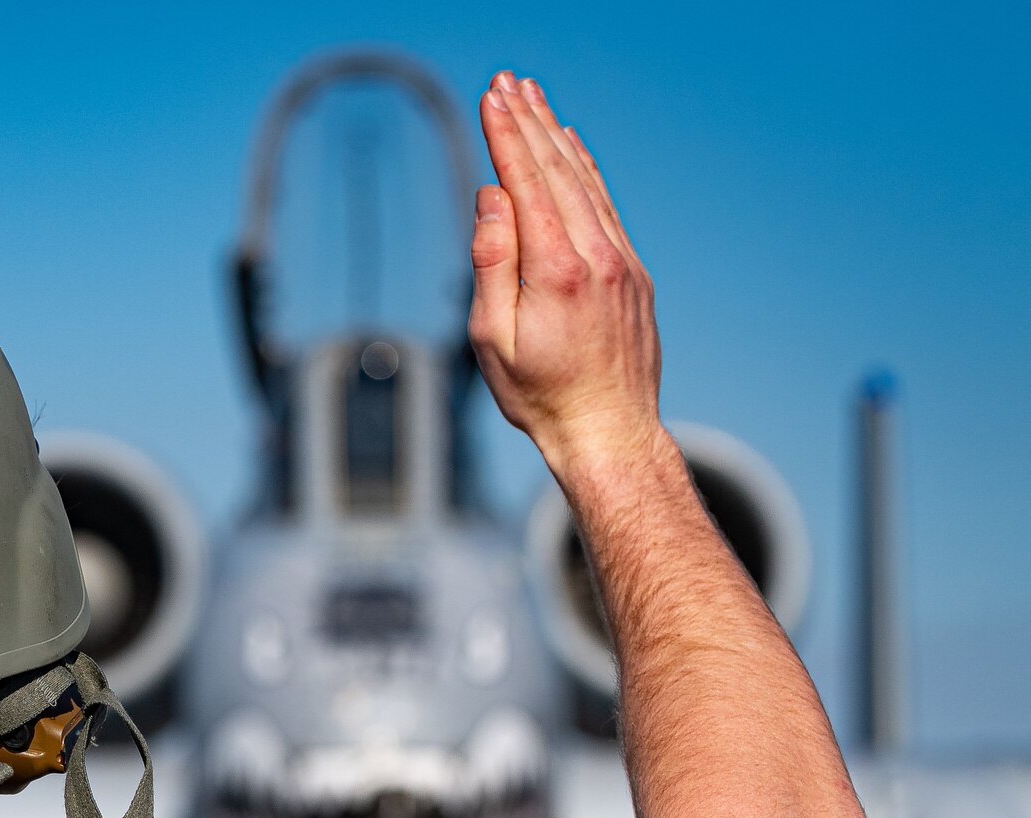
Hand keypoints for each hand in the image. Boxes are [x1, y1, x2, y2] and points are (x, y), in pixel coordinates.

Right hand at [468, 72, 668, 483]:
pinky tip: (572, 148)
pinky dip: (586, 169)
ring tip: (535, 99)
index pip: (527, 183)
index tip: (491, 98)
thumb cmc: (540, 395)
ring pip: (585, 182)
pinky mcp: (632, 273)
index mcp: (556, 270)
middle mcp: (596, 256)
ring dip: (557, 137)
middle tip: (508, 81)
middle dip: (529, 122)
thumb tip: (492, 197)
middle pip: (558, 171)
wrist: (609, 431)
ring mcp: (621, 262)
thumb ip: (492, 261)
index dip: (506, 136)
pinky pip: (605, 205)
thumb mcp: (492, 339)